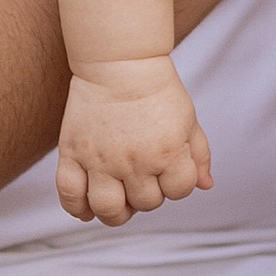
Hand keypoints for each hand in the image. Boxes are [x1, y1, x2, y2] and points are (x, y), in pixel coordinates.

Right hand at [57, 59, 212, 227]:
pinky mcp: (73, 153)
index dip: (177, 183)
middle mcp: (134, 161)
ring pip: (108, 209)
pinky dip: (77, 208)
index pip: (179, 191)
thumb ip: (199, 155)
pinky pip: (69, 194)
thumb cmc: (157, 89)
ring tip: (117, 199)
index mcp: (167, 151)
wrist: (119, 62)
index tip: (168, 168)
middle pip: (146, 203)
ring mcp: (101, 159)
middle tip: (142, 176)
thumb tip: (205, 185)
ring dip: (116, 213)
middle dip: (148, 194)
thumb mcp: (188, 119)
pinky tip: (87, 208)